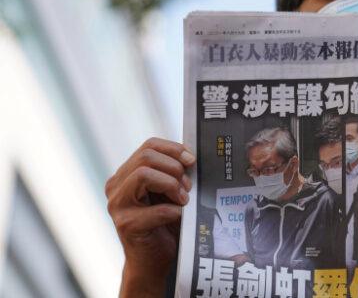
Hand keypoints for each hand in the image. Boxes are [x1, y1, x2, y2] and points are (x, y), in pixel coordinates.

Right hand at [106, 138, 194, 297]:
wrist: (152, 260)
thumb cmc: (164, 224)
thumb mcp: (168, 192)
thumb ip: (172, 173)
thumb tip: (192, 156)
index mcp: (126, 174)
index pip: (148, 146)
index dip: (173, 149)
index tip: (192, 161)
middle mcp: (116, 186)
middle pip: (146, 157)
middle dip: (174, 168)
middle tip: (188, 186)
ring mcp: (117, 205)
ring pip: (143, 175)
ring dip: (171, 185)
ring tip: (184, 199)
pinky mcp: (126, 225)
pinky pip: (156, 210)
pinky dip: (174, 211)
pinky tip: (180, 216)